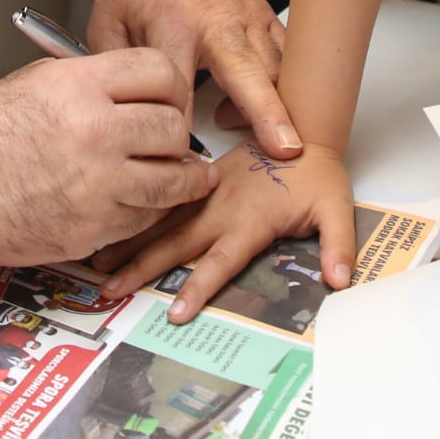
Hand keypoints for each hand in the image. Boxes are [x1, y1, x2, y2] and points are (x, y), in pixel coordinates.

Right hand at [0, 49, 216, 266]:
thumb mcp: (40, 81)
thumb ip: (96, 81)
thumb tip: (141, 89)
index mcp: (80, 86)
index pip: (161, 72)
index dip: (173, 85)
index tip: (174, 97)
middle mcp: (95, 131)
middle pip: (173, 127)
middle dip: (176, 134)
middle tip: (173, 140)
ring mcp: (96, 184)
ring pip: (172, 180)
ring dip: (182, 179)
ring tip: (188, 177)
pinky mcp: (92, 227)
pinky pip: (144, 218)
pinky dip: (150, 212)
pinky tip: (144, 202)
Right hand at [89, 142, 355, 321]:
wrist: (304, 126)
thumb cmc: (320, 171)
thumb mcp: (338, 208)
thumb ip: (338, 245)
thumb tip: (340, 281)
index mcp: (250, 219)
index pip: (220, 260)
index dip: (199, 286)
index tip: (175, 312)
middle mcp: (221, 207)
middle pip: (176, 242)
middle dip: (142, 266)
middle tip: (111, 289)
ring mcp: (207, 192)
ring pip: (163, 220)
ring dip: (131, 239)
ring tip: (99, 259)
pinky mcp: (201, 180)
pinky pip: (167, 199)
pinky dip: (141, 214)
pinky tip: (117, 224)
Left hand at [91, 0, 299, 155]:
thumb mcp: (107, 21)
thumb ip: (119, 71)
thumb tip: (130, 120)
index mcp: (174, 22)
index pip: (182, 85)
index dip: (183, 126)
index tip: (185, 160)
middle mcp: (218, 19)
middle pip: (248, 72)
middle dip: (268, 113)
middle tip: (286, 150)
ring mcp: (248, 15)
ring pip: (277, 65)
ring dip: (279, 104)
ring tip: (272, 142)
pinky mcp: (265, 15)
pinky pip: (286, 52)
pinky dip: (287, 81)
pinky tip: (274, 108)